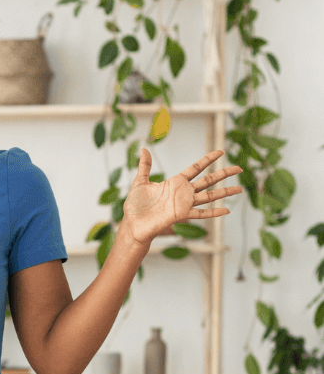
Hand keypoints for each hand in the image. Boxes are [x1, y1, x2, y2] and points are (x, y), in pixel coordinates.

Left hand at [121, 148, 242, 245]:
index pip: (196, 168)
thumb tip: (143, 148)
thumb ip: (144, 166)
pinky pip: (201, 213)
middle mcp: (183, 192)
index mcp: (175, 182)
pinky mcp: (181, 215)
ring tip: (240, 189)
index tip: (221, 151)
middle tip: (240, 168)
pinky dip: (214, 213)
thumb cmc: (135, 206)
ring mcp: (184, 204)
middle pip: (208, 180)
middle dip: (224, 174)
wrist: (132, 224)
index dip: (208, 159)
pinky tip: (226, 211)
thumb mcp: (139, 182)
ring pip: (209, 196)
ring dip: (224, 193)